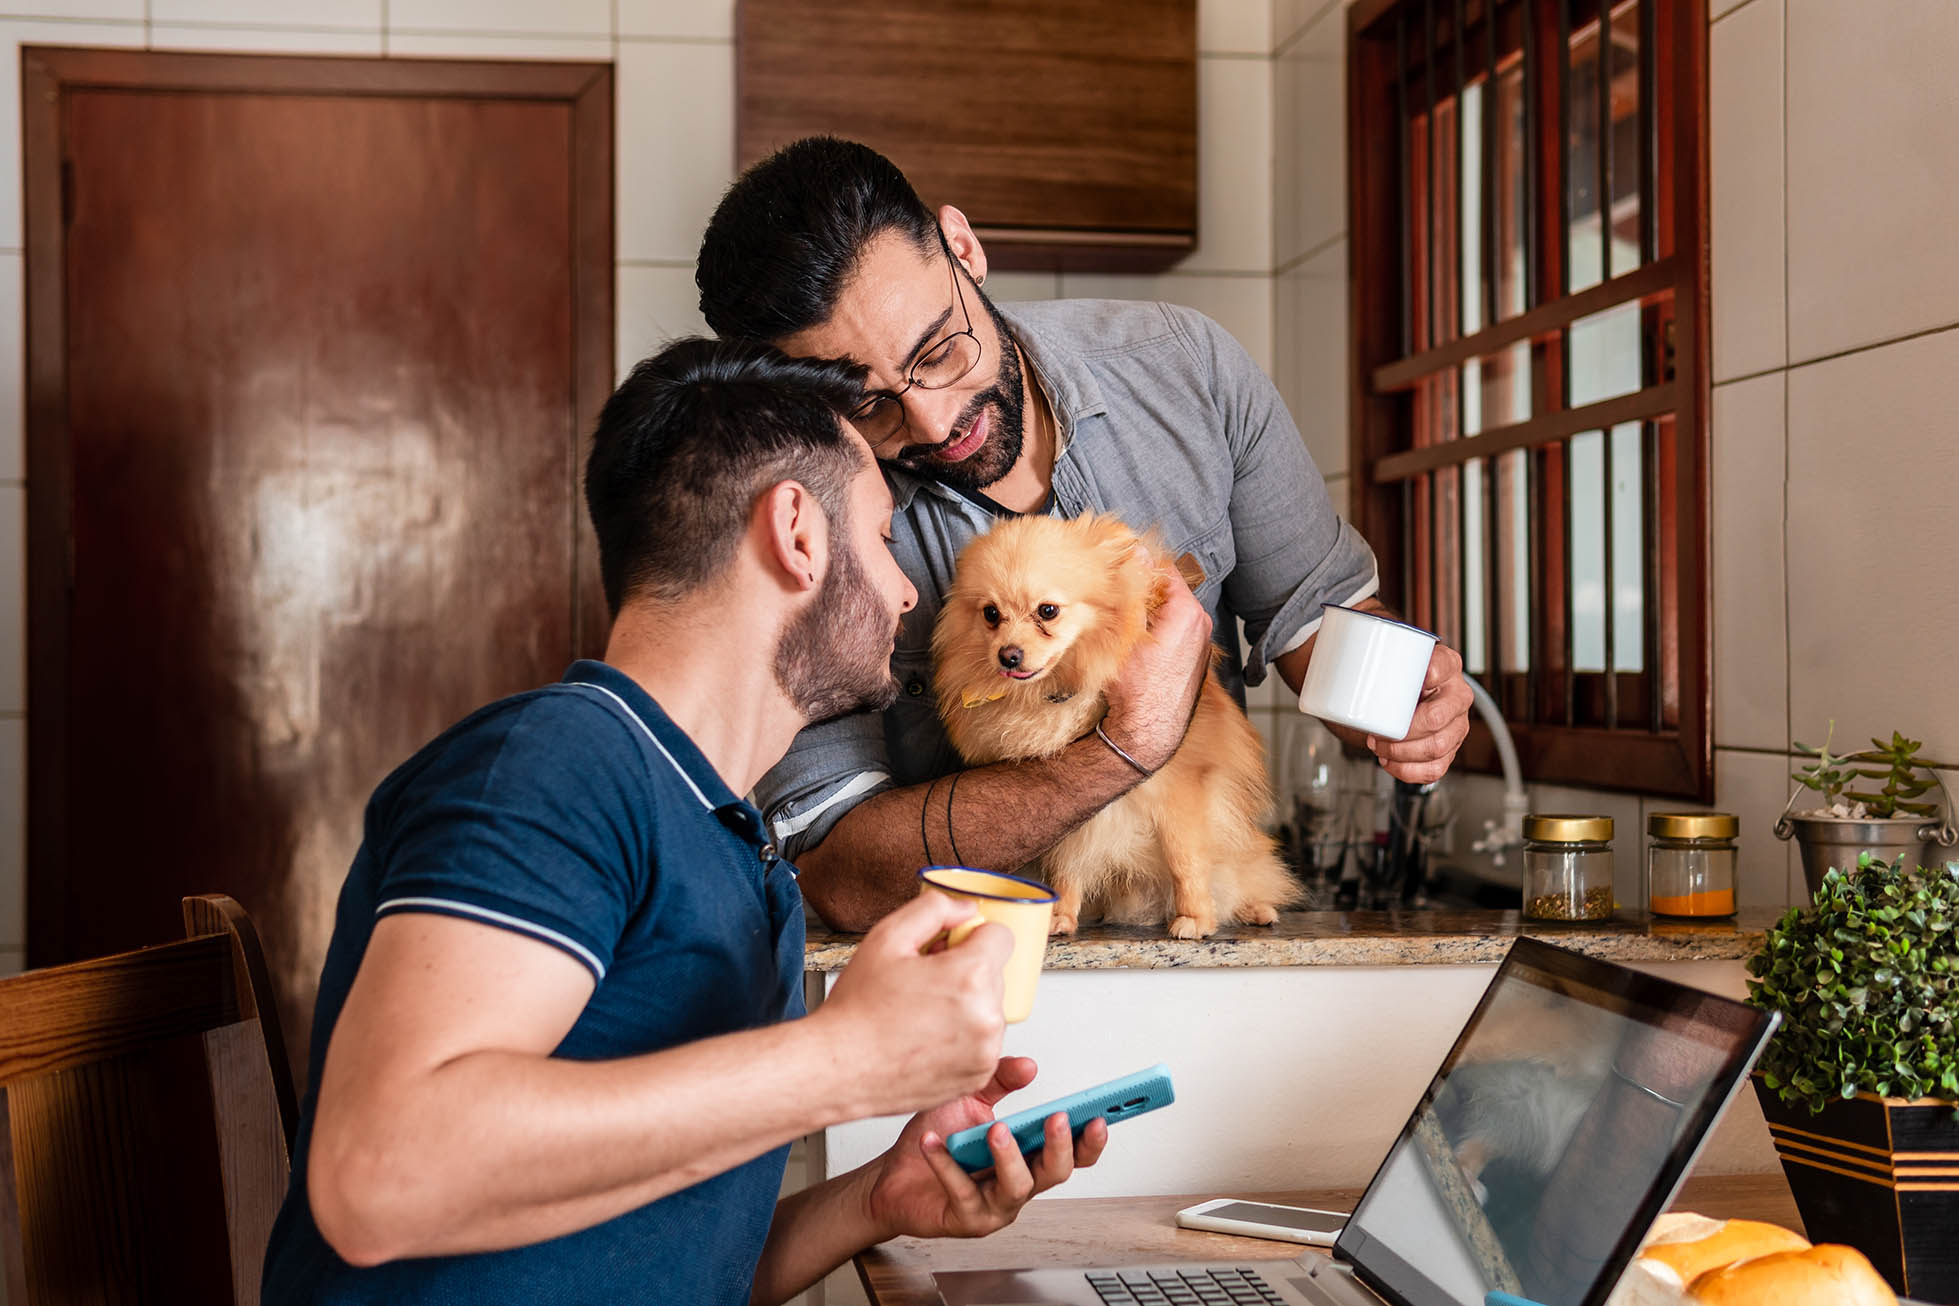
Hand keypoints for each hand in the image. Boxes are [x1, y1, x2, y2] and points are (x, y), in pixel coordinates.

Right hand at [816, 892, 1011, 1117]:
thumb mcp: (887, 937)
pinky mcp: (978, 1077)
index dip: (970, 937)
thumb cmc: (858, 1010)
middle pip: (995, 973)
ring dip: (967, 1006)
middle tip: (923, 984)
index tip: (946, 950)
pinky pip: (985, 1043)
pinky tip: (931, 1037)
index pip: (1001, 937)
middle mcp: (986, 1017)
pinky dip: (965, 1038)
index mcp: (970, 976)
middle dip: (966, 972)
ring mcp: (985, 1052)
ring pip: (990, 1009)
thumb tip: (966, 909)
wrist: (840, 1069)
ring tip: (922, 1014)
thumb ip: (934, 909)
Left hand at [860, 1056, 1108, 1241]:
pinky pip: (964, 1193)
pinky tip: (934, 1144)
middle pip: (1055, 1173)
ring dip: (1009, 1158)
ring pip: (1017, 1188)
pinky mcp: (966, 1221)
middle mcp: (1019, 1185)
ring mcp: (995, 1208)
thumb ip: (1000, 1080)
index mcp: (1028, 1157)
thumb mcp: (969, 1099)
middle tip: (1055, 1119)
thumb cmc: (937, 1140)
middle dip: (1060, 1146)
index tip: (1099, 1116)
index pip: (1072, 1153)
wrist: (893, 1177)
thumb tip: (1029, 1066)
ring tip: (995, 1132)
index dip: (1090, 1140)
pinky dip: (948, 1166)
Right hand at [1102, 546, 1213, 771]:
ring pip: (1173, 611)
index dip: (1140, 566)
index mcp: (1188, 612)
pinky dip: (1160, 629)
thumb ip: (1134, 587)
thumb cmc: (1135, 687)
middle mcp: (1202, 624)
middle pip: (1170, 591)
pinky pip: (1178, 631)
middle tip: (1117, 594)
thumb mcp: (1126, 631)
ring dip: (1151, 611)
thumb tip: (1136, 552)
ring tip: (1125, 619)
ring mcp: (1202, 643)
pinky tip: (1139, 642)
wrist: (1149, 732)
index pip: (1164, 569)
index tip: (1119, 569)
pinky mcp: (1197, 659)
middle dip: (1145, 590)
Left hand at [1349, 639, 1472, 783]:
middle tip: (1374, 734)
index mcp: (1446, 665)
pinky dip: (1410, 771)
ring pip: (1438, 747)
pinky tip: (1390, 764)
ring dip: (1403, 753)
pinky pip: (1436, 768)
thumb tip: (1326, 652)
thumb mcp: (1374, 659)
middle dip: (1402, 732)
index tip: (1410, 682)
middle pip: (1437, 718)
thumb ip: (1361, 650)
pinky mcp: (1447, 749)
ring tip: (1379, 748)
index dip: (1429, 675)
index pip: (1443, 667)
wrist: (1377, 696)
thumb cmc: (1379, 675)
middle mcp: (1456, 695)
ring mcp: (1455, 724)